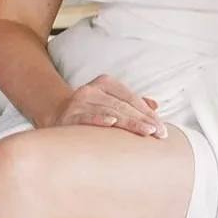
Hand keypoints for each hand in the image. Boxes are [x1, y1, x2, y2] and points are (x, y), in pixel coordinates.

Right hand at [48, 74, 166, 138]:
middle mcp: (92, 89)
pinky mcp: (69, 115)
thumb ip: (131, 103)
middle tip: (159, 133)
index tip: (161, 127)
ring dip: (130, 124)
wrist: (55, 115)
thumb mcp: (110, 101)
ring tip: (146, 132)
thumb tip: (155, 105)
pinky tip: (112, 124)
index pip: (131, 98)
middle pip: (123, 106)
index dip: (147, 112)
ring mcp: (80, 102)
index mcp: (105, 83)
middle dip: (143, 120)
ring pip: (110, 112)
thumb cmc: (90, 110)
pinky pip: (87, 118)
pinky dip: (99, 120)